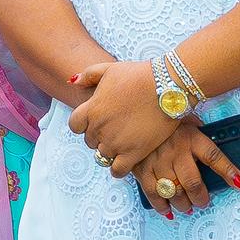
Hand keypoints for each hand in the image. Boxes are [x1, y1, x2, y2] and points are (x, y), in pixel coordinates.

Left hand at [68, 58, 178, 172]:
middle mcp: (99, 128)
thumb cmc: (138, 75)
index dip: (84, 125)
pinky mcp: (134, 153)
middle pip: (90, 141)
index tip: (95, 122)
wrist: (166, 86)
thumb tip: (72, 82)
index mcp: (91, 109)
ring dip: (110, 151)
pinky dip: (119, 169)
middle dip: (99, 136)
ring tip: (123, 142)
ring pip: (103, 156)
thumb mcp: (109, 69)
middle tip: (115, 129)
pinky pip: (118, 170)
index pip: (75, 126)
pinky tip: (126, 160)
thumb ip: (88, 75)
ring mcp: (116, 142)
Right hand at [130, 121, 239, 218]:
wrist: (134, 109)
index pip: (214, 157)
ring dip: (182, 203)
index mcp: (190, 137)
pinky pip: (152, 192)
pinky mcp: (140, 168)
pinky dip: (160, 205)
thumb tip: (218, 142)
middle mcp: (175, 150)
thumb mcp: (185, 119)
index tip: (239, 183)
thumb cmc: (164, 119)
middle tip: (201, 201)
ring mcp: (157, 160)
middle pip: (193, 183)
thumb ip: (199, 133)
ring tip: (186, 206)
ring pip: (173, 191)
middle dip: (200, 198)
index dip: (228, 171)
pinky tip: (167, 209)